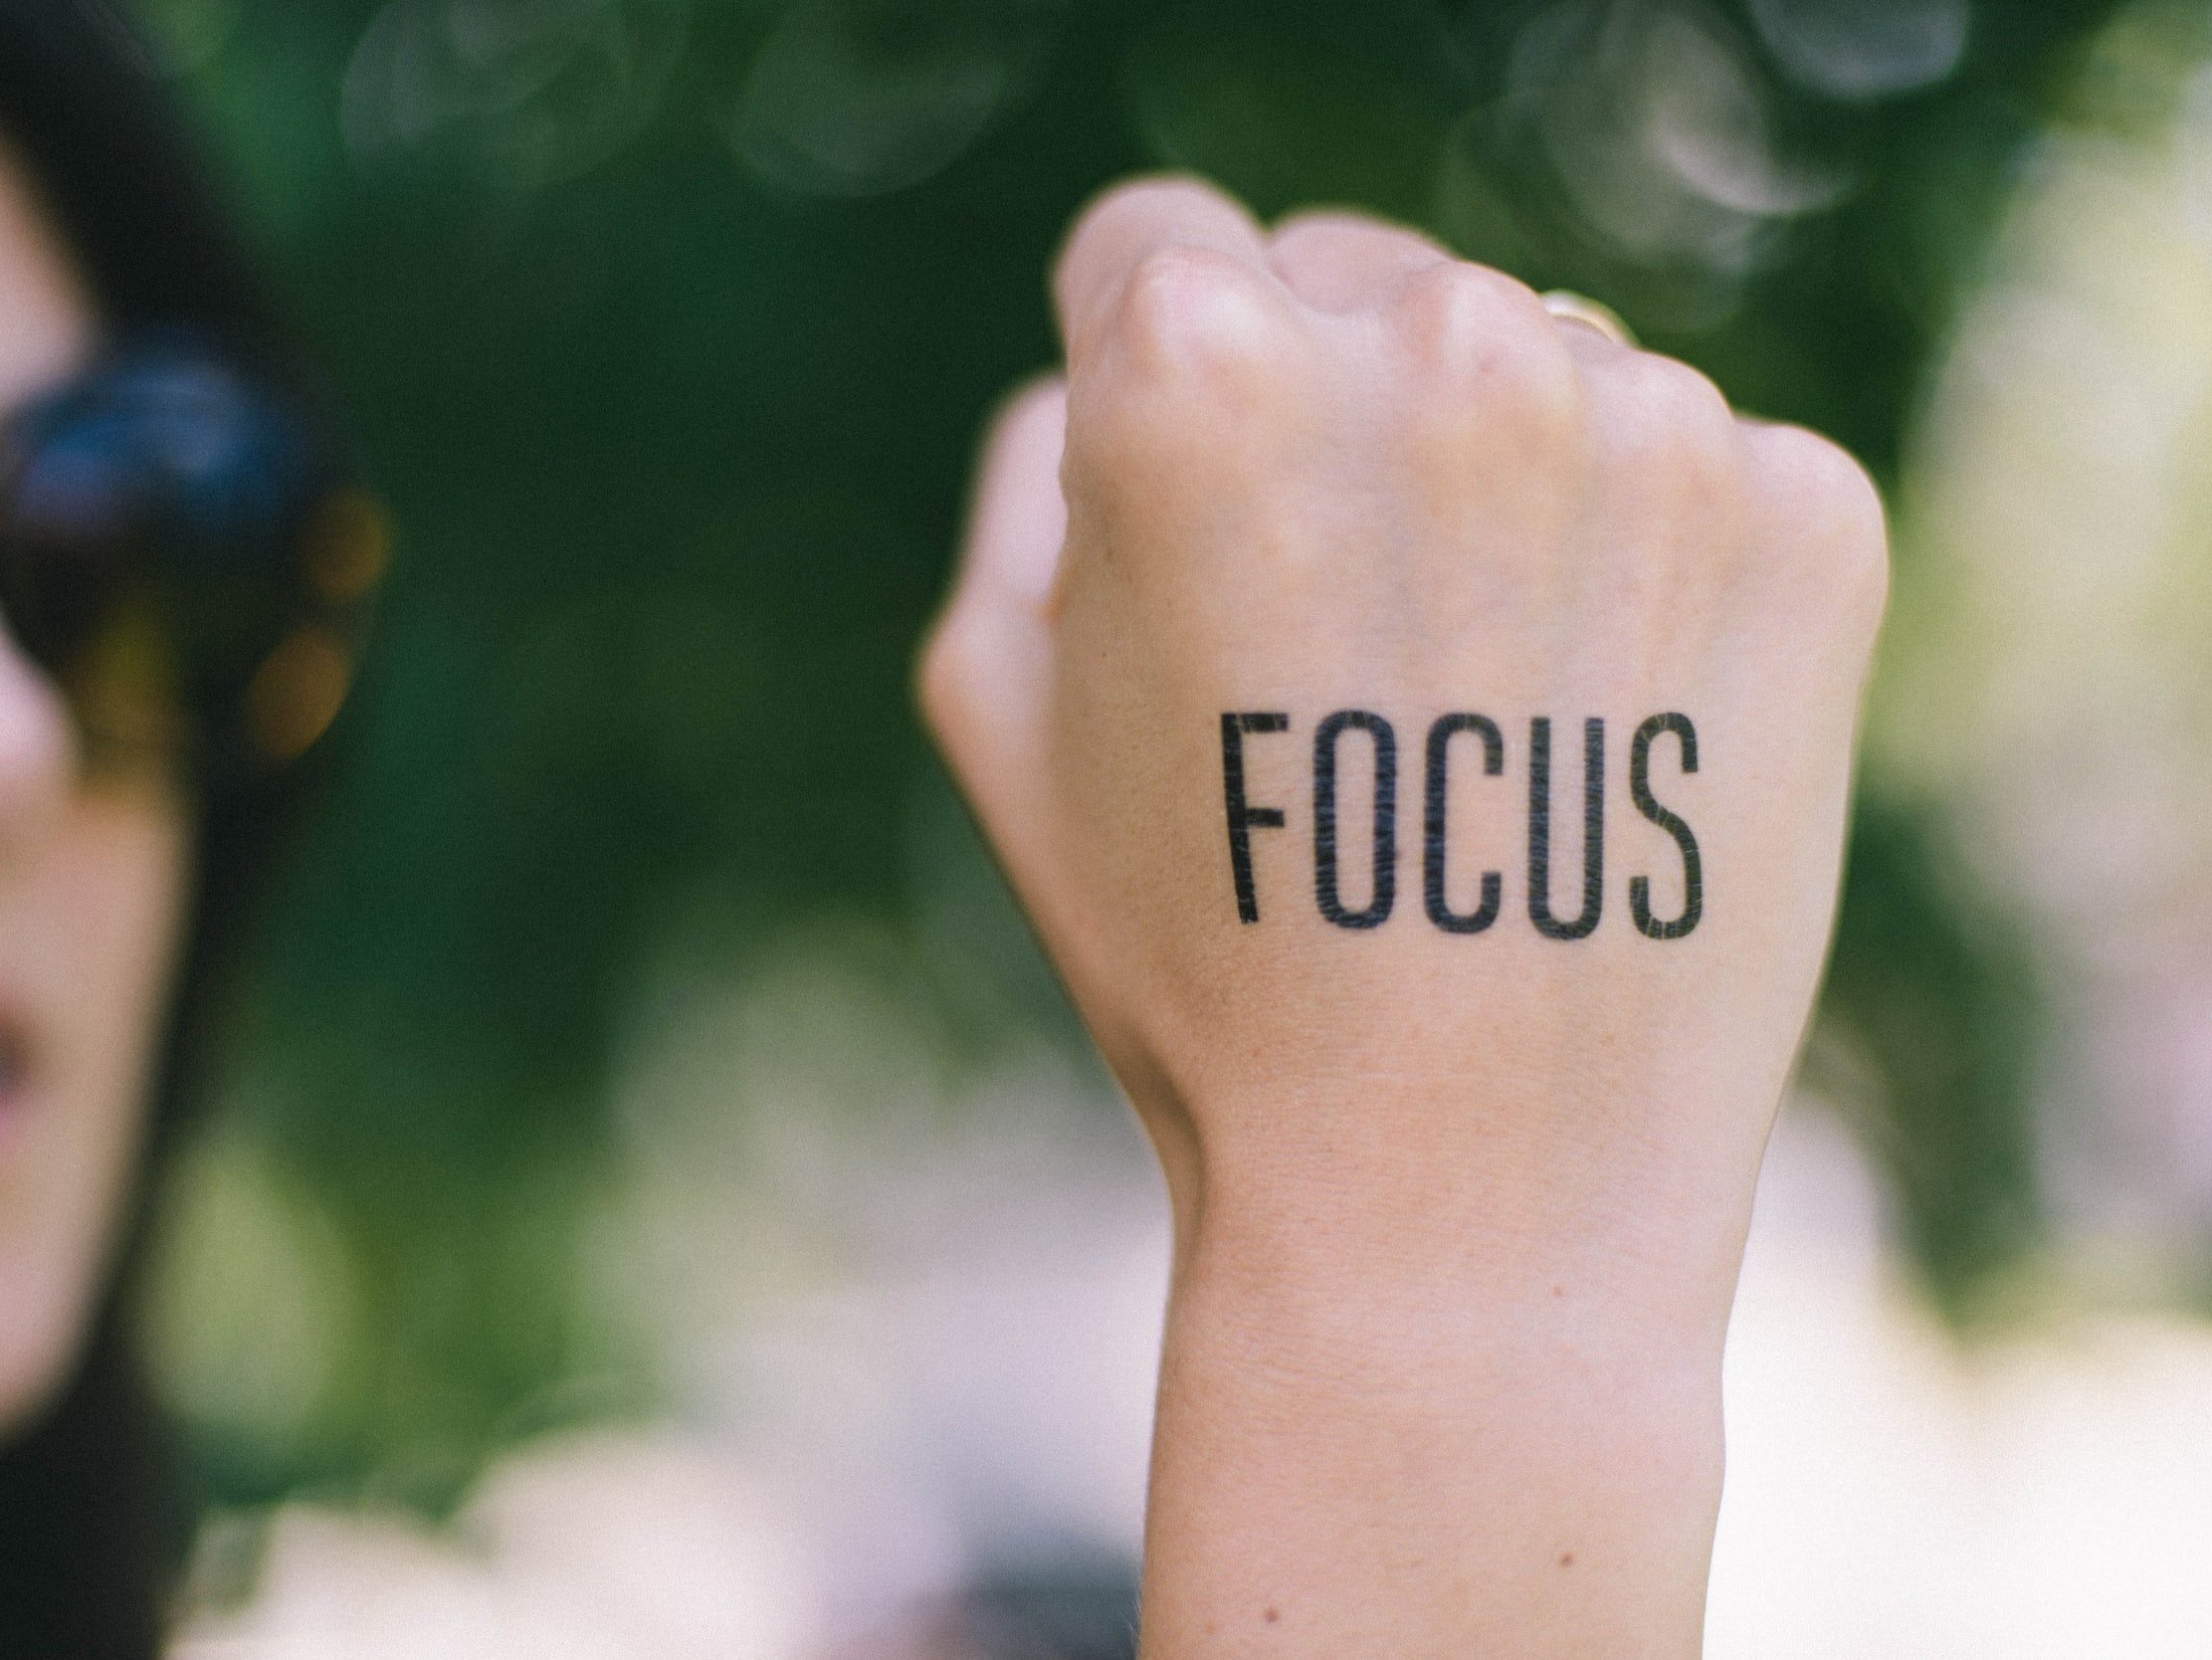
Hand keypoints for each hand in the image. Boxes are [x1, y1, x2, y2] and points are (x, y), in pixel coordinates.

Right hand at [921, 176, 1884, 1656]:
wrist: (1462, 1197)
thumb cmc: (1198, 960)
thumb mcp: (993, 710)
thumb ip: (1021, 474)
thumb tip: (1103, 380)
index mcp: (1202, 369)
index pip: (1156, 245)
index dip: (1141, 387)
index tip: (1183, 513)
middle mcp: (1443, 345)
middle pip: (1359, 282)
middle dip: (1327, 421)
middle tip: (1334, 652)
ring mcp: (1652, 424)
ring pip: (1538, 369)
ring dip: (1497, 488)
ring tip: (1473, 720)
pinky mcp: (1810, 520)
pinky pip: (1696, 470)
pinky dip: (1647, 568)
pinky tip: (1596, 734)